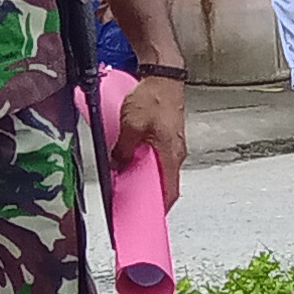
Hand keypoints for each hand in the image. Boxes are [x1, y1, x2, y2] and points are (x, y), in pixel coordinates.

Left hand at [113, 69, 186, 201]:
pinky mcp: (167, 136)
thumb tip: (118, 166)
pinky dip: (145, 163)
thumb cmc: (154, 97)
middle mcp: (176, 153)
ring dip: (145, 177)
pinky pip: (157, 157)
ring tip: (126, 180)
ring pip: (159, 170)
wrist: (163, 75)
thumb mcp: (131, 126)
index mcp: (171, 155)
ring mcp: (173, 144)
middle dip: (148, 194)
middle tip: (130, 200)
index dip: (159, 208)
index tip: (147, 218)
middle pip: (164, 183)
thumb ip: (123, 150)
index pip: (169, 192)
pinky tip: (131, 158)